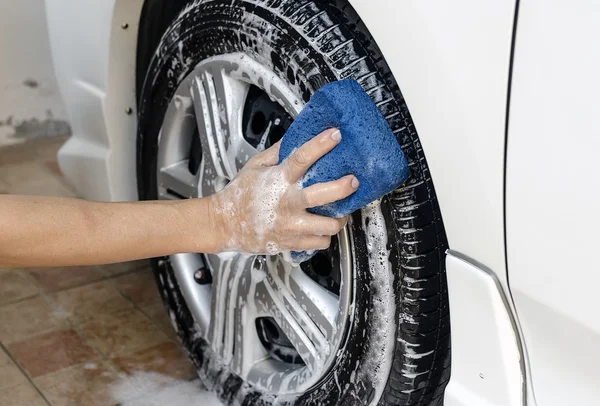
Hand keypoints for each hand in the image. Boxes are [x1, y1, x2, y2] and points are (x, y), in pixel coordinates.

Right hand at [210, 128, 358, 253]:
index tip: (335, 135)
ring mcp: (290, 225)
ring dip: (339, 218)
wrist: (223, 224)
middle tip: (353, 181)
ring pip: (328, 224)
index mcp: (278, 180)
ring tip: (340, 212)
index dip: (321, 144)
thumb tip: (294, 138)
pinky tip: (321, 228)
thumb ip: (276, 152)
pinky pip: (320, 242)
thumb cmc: (239, 195)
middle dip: (344, 187)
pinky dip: (324, 235)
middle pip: (324, 194)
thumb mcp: (254, 166)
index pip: (302, 158)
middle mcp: (287, 202)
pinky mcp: (291, 242)